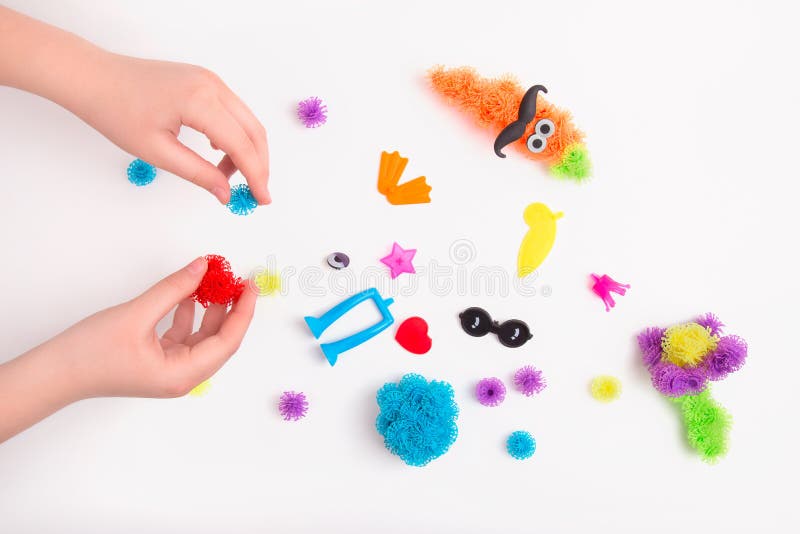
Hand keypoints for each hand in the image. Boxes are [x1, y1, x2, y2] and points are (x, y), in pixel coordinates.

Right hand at [1, 257, 255, 440]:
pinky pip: (184, 335)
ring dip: (210, 309)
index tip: (250, 286)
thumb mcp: (137, 313)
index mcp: (183, 375)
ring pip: (202, 336)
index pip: (228, 341)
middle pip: (220, 340)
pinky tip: (190, 293)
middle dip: (230, 308)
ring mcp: (170, 369)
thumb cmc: (90, 353)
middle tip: (237, 280)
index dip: (243, 312)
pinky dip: (189, 314)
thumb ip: (174, 289)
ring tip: (216, 281)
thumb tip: (203, 267)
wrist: (53, 373)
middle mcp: (181, 376)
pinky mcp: (157, 360)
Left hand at [78, 53, 270, 204]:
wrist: (93, 78)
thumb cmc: (116, 111)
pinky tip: (221, 155)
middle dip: (259, 165)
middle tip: (255, 193)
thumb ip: (198, 173)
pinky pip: (233, 112)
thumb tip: (225, 193)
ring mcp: (210, 80)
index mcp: (200, 101)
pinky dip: (236, 136)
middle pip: (253, 131)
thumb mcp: (157, 151)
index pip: (241, 144)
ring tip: (231, 178)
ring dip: (248, 151)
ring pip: (247, 121)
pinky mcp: (205, 82)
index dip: (255, 175)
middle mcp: (212, 85)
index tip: (261, 199)